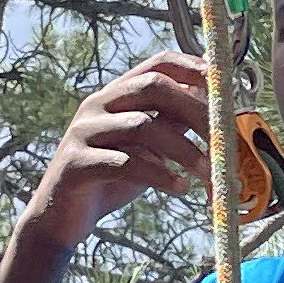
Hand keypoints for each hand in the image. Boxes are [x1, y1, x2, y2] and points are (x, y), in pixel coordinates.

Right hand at [24, 52, 214, 255]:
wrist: (61, 218)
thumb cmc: (109, 180)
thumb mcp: (146, 148)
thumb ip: (170, 124)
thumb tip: (211, 106)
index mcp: (115, 95)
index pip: (156, 64)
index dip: (191, 67)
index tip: (222, 83)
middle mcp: (97, 105)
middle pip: (152, 87)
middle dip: (195, 109)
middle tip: (223, 139)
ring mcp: (83, 132)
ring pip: (142, 126)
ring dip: (184, 150)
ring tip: (207, 173)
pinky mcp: (76, 164)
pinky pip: (125, 163)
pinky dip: (160, 175)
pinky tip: (180, 188)